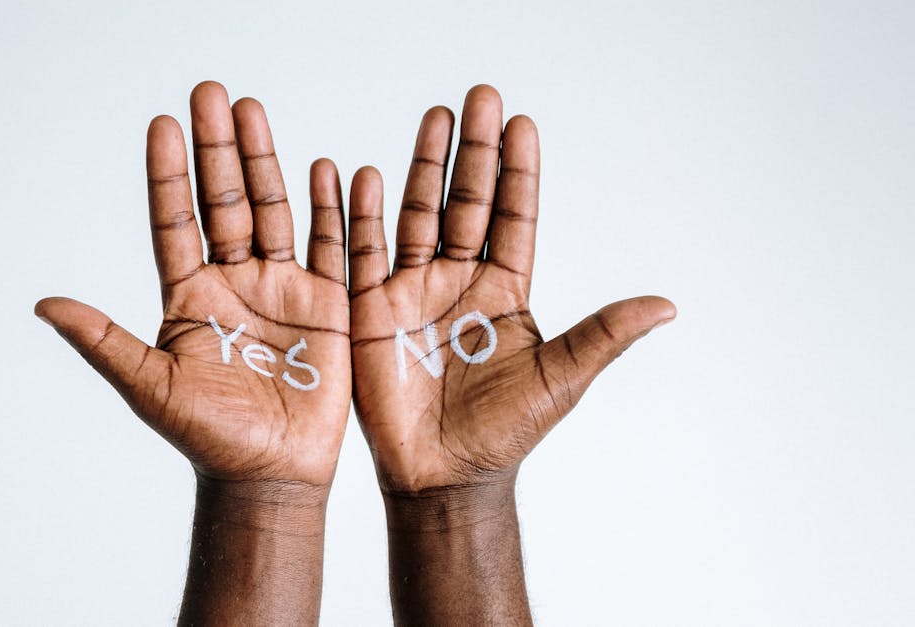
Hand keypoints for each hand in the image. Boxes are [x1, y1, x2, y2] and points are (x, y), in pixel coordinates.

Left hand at [35, 82, 350, 488]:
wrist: (270, 475)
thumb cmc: (208, 438)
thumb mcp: (150, 387)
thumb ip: (103, 341)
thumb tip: (43, 304)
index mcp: (189, 295)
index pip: (175, 220)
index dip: (169, 174)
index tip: (163, 125)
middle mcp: (232, 281)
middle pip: (225, 200)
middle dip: (218, 148)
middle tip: (211, 94)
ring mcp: (280, 289)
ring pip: (272, 210)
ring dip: (265, 161)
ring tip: (254, 111)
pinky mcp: (325, 304)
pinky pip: (328, 246)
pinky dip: (330, 208)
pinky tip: (327, 169)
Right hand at [348, 84, 675, 492]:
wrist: (444, 475)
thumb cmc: (505, 432)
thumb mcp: (561, 379)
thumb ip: (604, 334)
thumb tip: (668, 305)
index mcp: (505, 290)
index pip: (514, 216)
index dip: (518, 172)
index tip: (522, 123)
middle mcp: (459, 280)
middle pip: (466, 201)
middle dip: (473, 150)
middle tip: (480, 97)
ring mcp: (414, 292)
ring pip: (418, 214)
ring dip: (425, 166)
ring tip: (434, 118)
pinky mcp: (372, 311)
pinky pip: (366, 254)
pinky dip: (362, 216)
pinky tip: (364, 176)